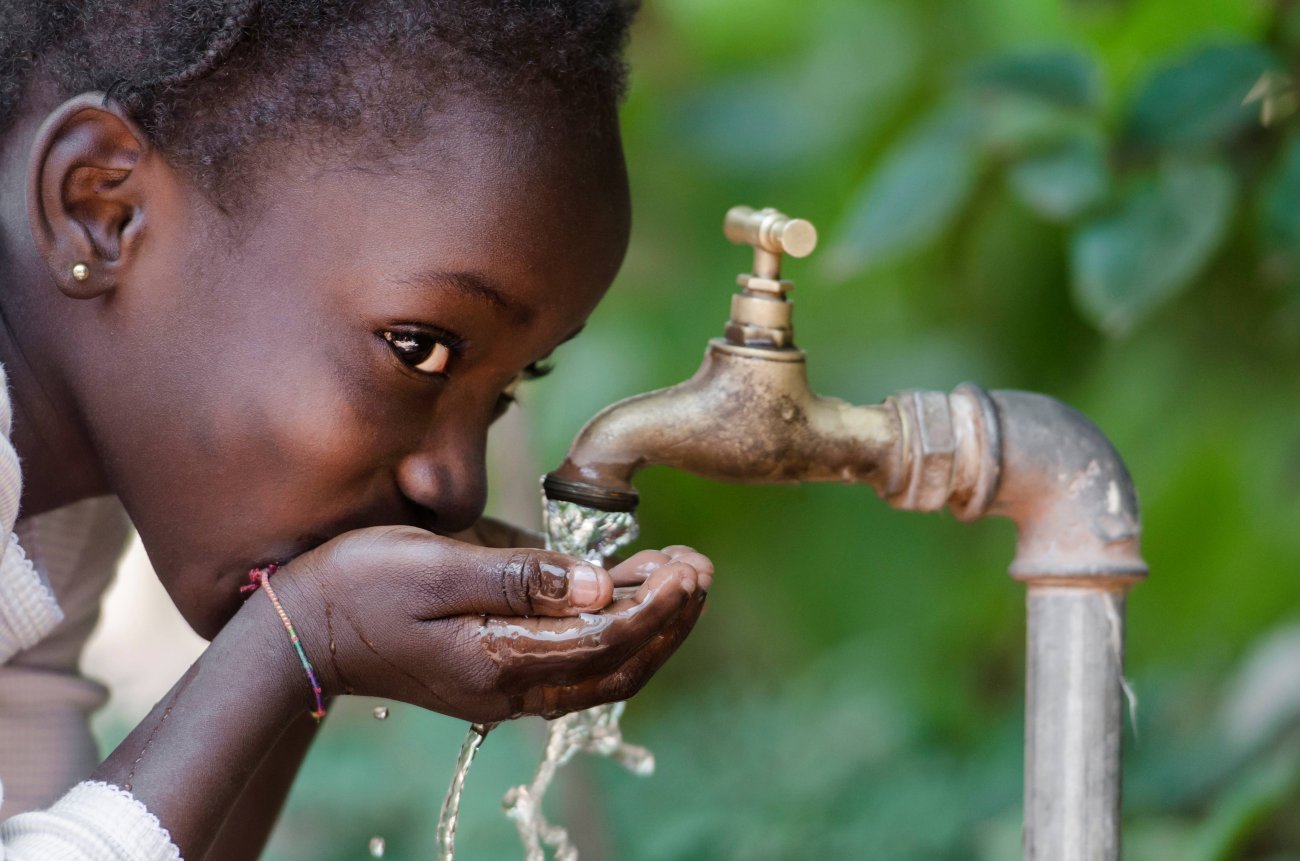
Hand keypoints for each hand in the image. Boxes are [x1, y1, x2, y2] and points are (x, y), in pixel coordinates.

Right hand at [265, 527, 710, 722]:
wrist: (302, 630)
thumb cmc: (360, 584)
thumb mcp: (437, 565)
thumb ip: (520, 577)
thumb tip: (599, 586)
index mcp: (499, 659)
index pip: (606, 640)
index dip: (656, 605)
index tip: (688, 566)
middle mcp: (510, 687)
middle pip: (617, 667)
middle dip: (668, 620)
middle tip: (699, 568)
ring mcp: (504, 688)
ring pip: (602, 673)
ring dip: (648, 629)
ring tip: (680, 578)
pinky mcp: (496, 674)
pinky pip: (575, 665)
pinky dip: (614, 635)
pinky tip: (628, 595)